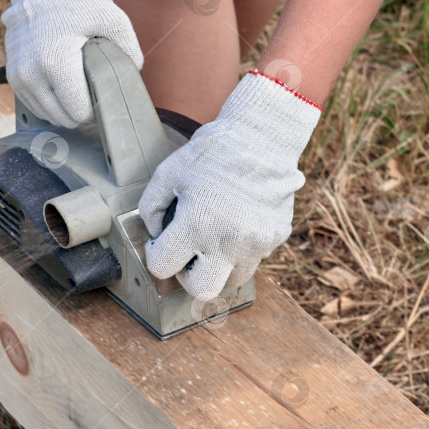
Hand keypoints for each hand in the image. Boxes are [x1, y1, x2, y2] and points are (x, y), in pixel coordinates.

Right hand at [1, 0, 142, 127]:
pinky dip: (50, 105)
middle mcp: (31, 74)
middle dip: (82, 114)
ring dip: (65, 111)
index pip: (78, 112)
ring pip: (48, 115)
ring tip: (80, 95)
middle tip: (94, 98)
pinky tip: (64, 93)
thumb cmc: (78, 3)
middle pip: (63, 118)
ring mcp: (18, 76)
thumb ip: (129, 50)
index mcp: (55, 63)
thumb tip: (133, 75)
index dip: (96, 112)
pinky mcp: (12, 76)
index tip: (104, 101)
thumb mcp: (113, 19)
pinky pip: (34, 105)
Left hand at [139, 70, 320, 300]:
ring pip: (233, 279)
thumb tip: (157, 234)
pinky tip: (238, 222)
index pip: (163, 268)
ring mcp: (256, 242)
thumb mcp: (168, 172)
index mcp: (196, 224)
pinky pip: (255, 257)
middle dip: (190, 276)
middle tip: (188, 255)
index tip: (162, 243)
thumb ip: (152, 208)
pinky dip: (243, 249)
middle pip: (203, 291)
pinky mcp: (276, 237)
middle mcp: (227, 241)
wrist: (264, 137)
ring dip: (219, 267)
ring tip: (215, 240)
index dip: (157, 256)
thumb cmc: (214, 151)